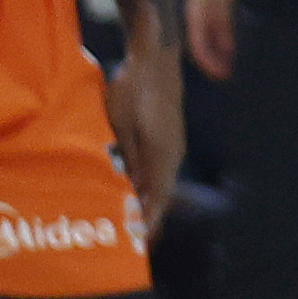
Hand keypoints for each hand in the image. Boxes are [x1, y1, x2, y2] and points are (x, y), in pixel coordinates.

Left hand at [105, 23, 184, 234]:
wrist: (155, 53)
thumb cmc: (134, 89)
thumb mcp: (122, 126)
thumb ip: (127, 159)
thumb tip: (129, 191)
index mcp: (163, 156)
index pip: (158, 200)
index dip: (148, 223)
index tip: (138, 245)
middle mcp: (174, 153)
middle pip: (162, 193)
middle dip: (147, 214)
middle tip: (129, 233)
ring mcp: (175, 141)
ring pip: (161, 179)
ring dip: (147, 196)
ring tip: (128, 211)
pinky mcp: (170, 131)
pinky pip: (161, 164)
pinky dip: (148, 179)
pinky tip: (132, 180)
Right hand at [183, 0, 234, 81]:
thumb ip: (223, 22)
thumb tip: (227, 49)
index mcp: (195, 17)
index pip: (199, 47)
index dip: (209, 63)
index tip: (220, 75)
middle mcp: (194, 20)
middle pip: (200, 48)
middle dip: (212, 64)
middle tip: (225, 76)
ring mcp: (199, 16)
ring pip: (205, 43)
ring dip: (216, 56)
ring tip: (228, 68)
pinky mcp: (206, 13)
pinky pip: (210, 34)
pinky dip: (218, 44)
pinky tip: (228, 50)